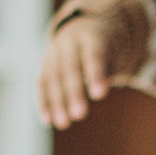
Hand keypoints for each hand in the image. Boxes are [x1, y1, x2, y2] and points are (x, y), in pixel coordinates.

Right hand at [39, 0, 144, 128]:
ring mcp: (54, 53)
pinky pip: (42, 82)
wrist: (82, 30)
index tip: (100, 95)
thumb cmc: (105, 48)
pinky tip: (47, 120)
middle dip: (74, 92)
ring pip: (54, 77)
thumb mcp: (113, 52)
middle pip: (71, 68)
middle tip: (80, 115)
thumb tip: (101, 90)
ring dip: (57, 102)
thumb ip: (108, 70)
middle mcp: (69, 42)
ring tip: (63, 124)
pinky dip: (44, 101)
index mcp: (91, 36)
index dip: (96, 74)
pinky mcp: (44, 64)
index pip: (94, 55)